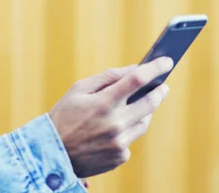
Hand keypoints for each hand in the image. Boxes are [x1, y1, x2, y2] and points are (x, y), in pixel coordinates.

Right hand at [49, 57, 172, 177]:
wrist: (51, 153)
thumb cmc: (63, 116)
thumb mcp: (79, 89)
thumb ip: (107, 77)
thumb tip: (134, 68)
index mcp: (103, 103)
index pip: (137, 80)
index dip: (155, 68)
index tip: (166, 61)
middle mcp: (114, 124)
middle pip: (150, 103)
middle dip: (159, 91)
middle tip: (162, 85)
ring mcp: (118, 143)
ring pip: (144, 122)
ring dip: (145, 111)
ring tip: (137, 104)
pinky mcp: (119, 157)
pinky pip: (131, 138)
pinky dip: (128, 130)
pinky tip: (115, 128)